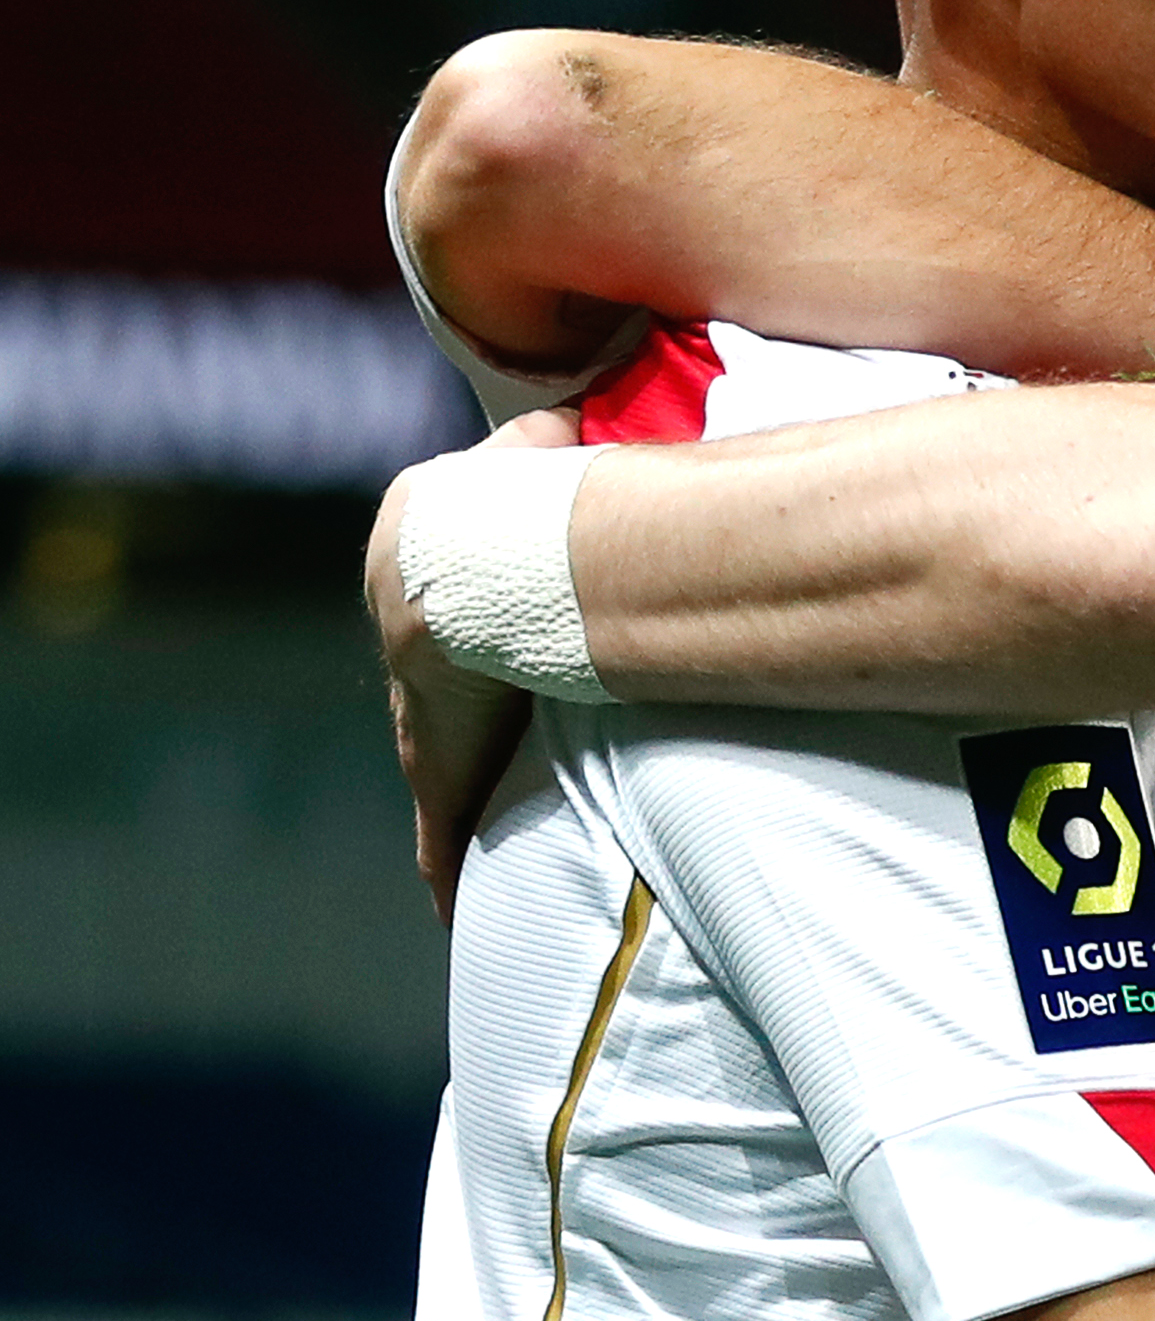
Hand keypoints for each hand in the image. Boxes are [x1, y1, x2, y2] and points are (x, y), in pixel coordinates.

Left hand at [368, 421, 560, 918]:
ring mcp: (425, 724)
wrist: (466, 567)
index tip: (491, 660)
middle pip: (437, 702)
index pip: (442, 620)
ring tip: (477, 852)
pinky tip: (453, 903)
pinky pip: (442, 834)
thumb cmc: (508, 510)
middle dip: (457, 726)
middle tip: (494, 758)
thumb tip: (571, 417)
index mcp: (420, 588)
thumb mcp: (534, 454)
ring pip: (440, 770)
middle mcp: (416, 662)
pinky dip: (448, 865)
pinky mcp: (440, 778)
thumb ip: (548, 440)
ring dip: (458, 804)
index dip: (471, 638)